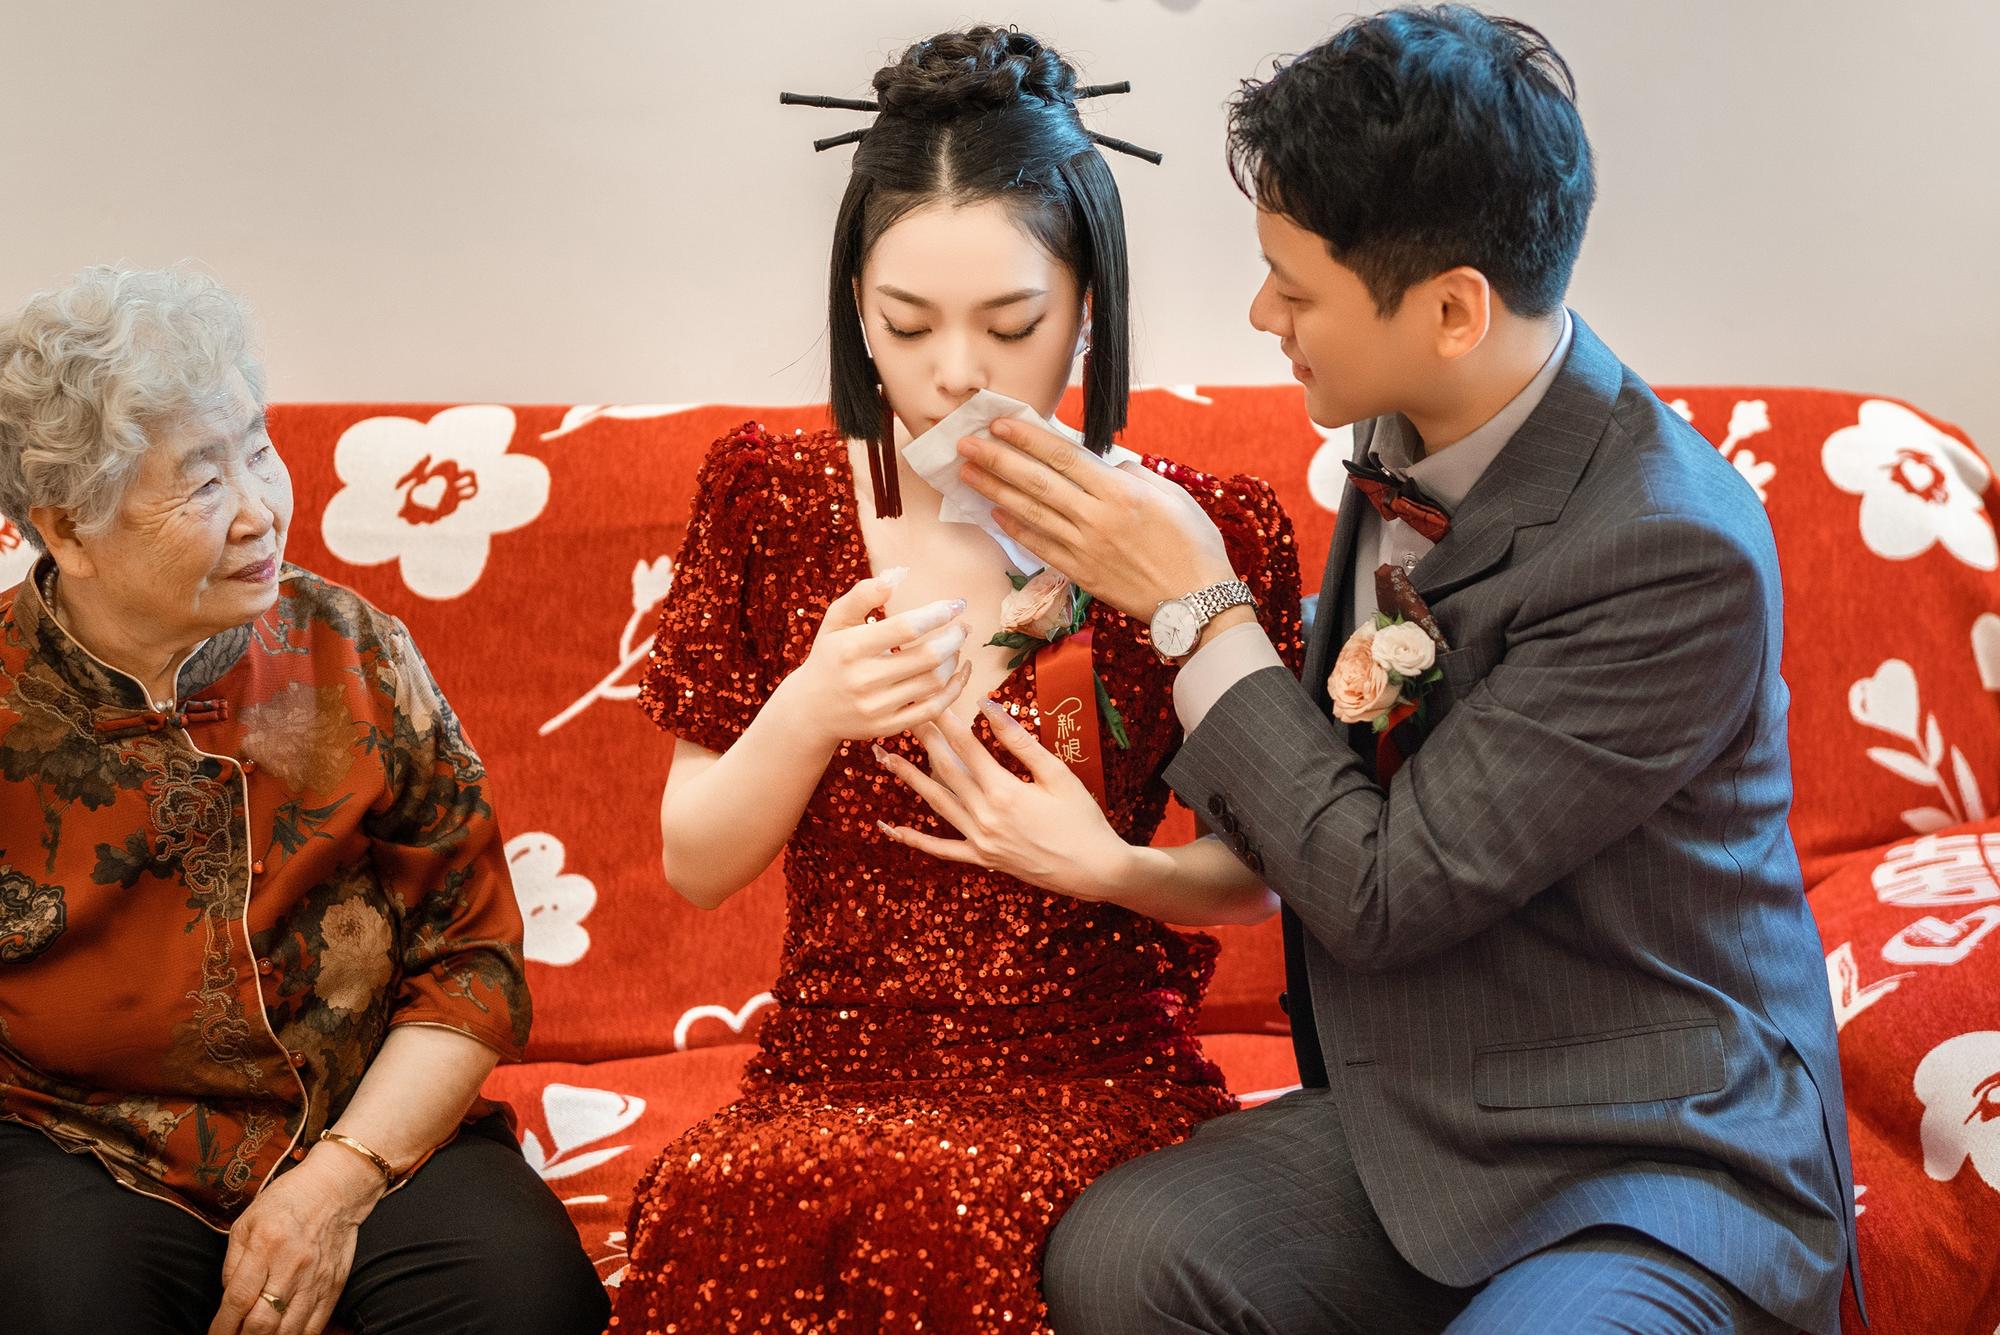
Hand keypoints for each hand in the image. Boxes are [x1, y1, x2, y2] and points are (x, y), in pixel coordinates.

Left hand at [208, 1143, 380, 1334]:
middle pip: (262, 1322)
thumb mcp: (247, 1222)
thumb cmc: (287, 1201)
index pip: (238, 1299)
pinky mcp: (334, 1285)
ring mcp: (317, 1278)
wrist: (336, 1188)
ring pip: (289, 1330)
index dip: (222, 1327)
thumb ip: (233, 1262)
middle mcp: (292, 1265)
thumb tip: (228, 1300)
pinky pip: (315, 1325)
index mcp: (267, 1245)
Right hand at [774, 568, 973, 748]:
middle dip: (954, 637)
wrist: (811, 709)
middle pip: (927, 657)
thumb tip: (894, 578)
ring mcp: (877, 707)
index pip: (906, 627)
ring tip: (956, 646)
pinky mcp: (888, 727)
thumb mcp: (836, 620)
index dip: (937, 614)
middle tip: (964, 626)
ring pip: (934, 682)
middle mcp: (863, 680)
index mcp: (851, 648)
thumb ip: (862, 595)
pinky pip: (933, 709)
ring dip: (955, 660)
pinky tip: (960, 673)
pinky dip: (954, 690)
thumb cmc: (830, 656)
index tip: (956, 604)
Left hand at [874, 700, 1136, 899]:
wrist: (1095, 869)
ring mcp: (980, 840)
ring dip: (909, 778)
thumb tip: (990, 708)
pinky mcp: (982, 859)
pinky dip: (914, 839)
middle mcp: (985, 816)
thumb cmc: (1083, 818)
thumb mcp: (1057, 774)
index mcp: (1005, 791)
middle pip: (945, 770)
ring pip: (937, 802)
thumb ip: (1019, 741)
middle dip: (923, 740)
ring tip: (885, 757)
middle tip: (903, 715)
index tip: (930, 697)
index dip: (946, 720)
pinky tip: (890, 828)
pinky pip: (941, 848)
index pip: (966, 746)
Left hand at [957, 418, 1237, 619]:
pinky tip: (995, 515)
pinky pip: (1040, 547)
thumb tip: (1106, 464)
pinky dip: (1016, 529)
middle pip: (1036, 482)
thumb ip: (1134, 475)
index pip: (1062, 457)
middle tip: (965, 443)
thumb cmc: (1193, 546)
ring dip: (995, 492)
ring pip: (1030, 513)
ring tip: (968, 474)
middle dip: (997, 460)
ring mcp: (1085, 548)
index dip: (1027, 438)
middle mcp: (1096, 518)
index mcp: (1120, 492)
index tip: (999, 423)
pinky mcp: (1081, 574)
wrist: (1197, 603)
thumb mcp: (1172, 496)